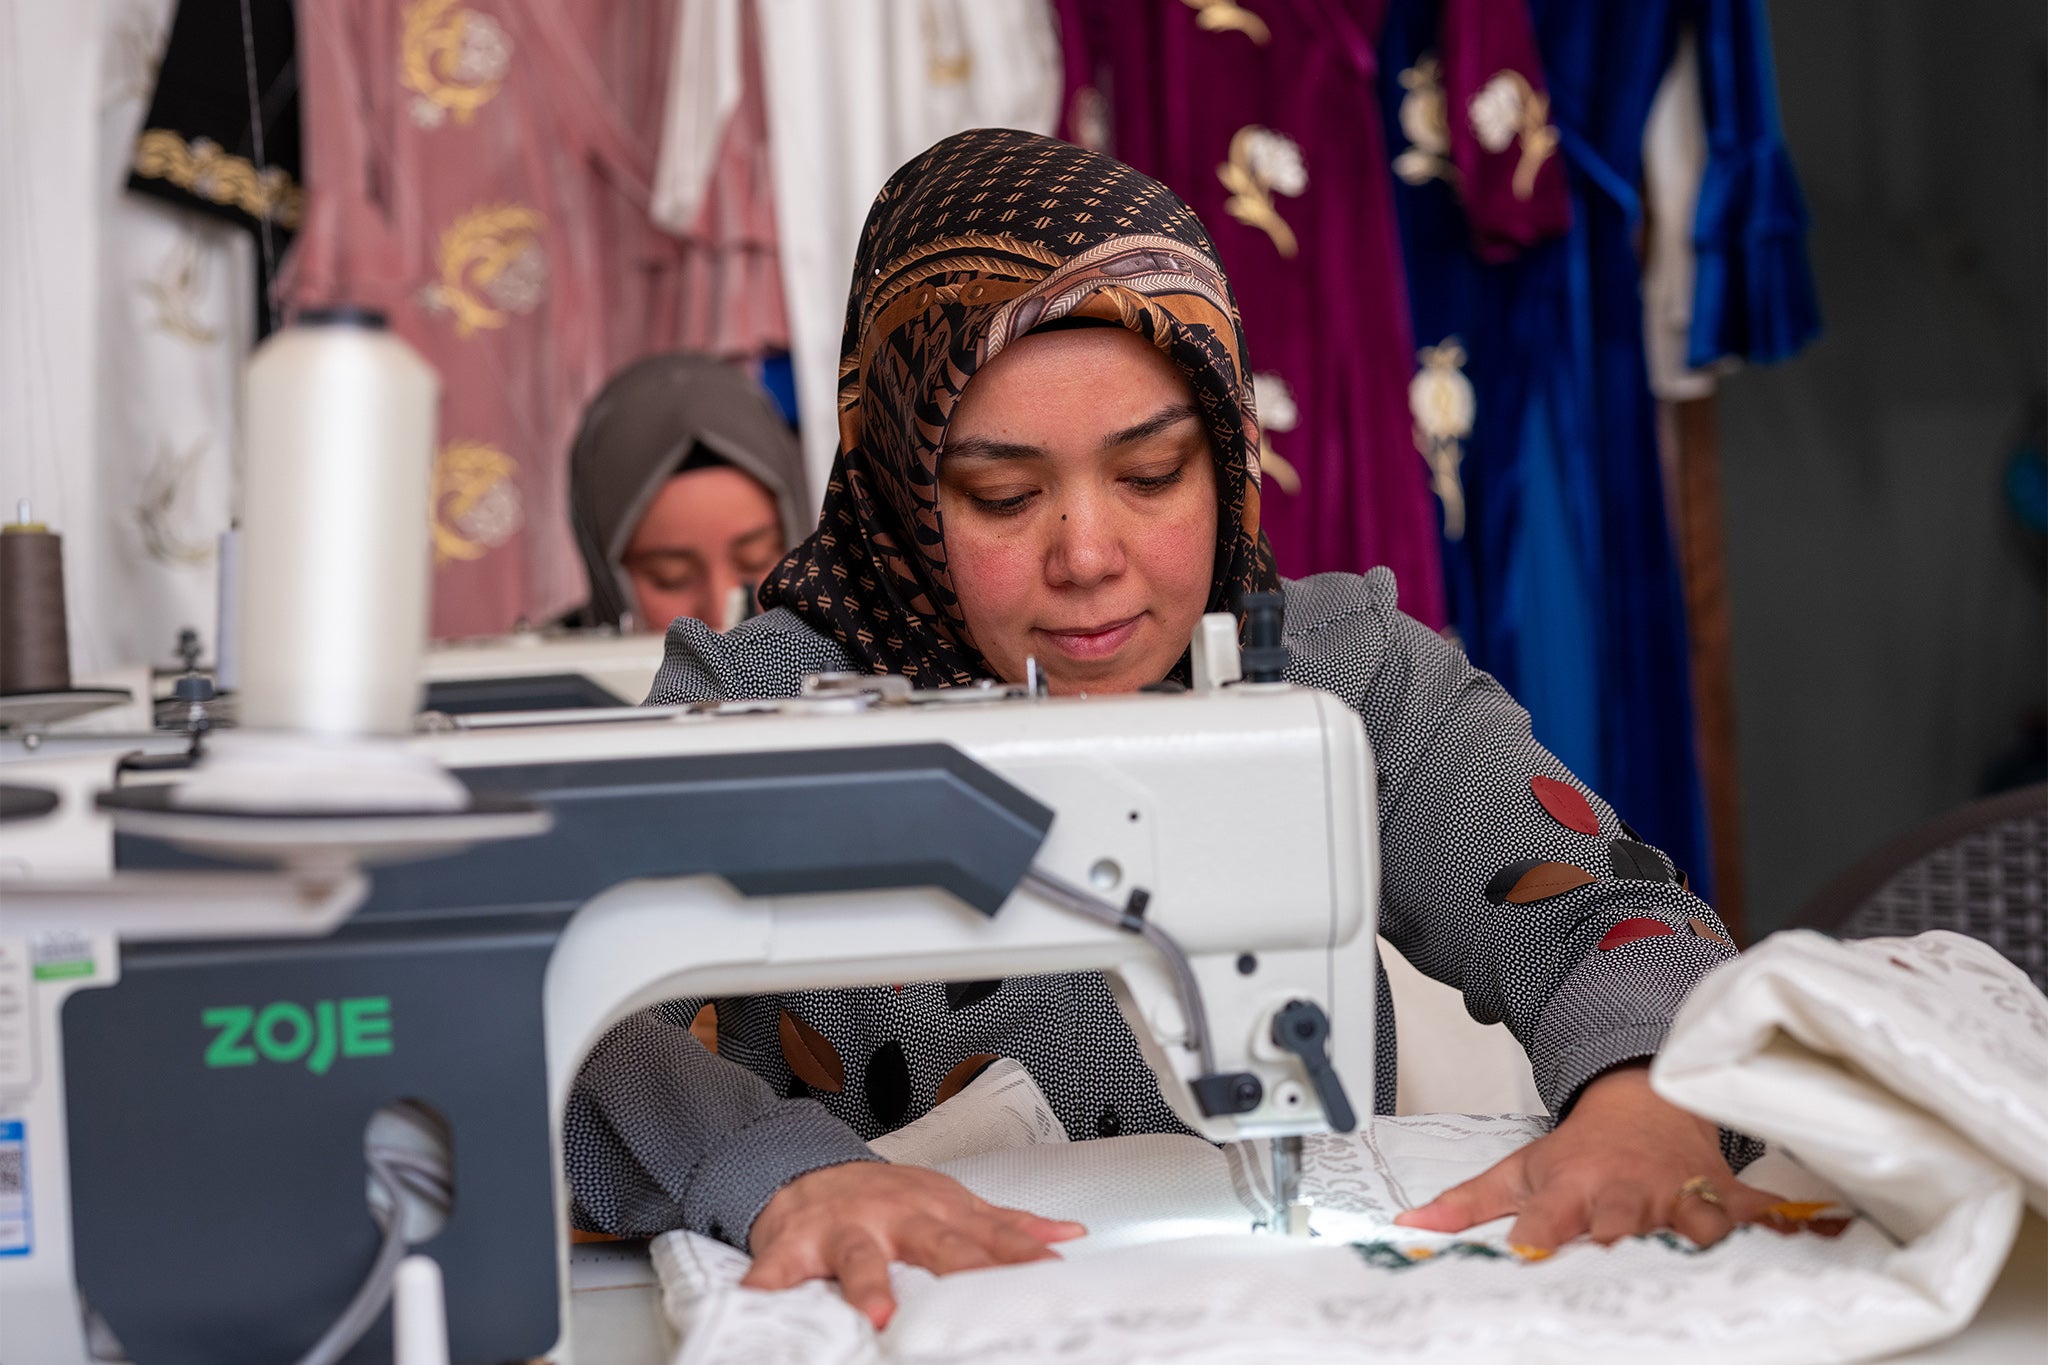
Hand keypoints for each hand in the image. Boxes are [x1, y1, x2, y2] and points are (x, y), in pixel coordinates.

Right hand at [743, 1161, 1085, 1328]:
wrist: (808, 1167)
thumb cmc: (886, 1195)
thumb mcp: (951, 1201)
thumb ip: (1005, 1223)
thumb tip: (1066, 1235)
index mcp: (937, 1210)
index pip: (988, 1235)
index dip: (1019, 1253)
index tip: (1049, 1272)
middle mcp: (896, 1217)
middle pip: (935, 1244)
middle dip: (961, 1267)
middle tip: (984, 1297)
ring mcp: (846, 1229)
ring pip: (860, 1257)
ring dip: (869, 1284)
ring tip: (877, 1314)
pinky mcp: (795, 1243)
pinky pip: (778, 1267)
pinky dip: (767, 1283)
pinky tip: (759, 1300)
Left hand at [1393, 1062, 1779, 1254]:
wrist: (1642, 1100)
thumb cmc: (1583, 1147)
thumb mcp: (1519, 1169)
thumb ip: (1467, 1204)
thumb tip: (1414, 1229)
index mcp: (1573, 1188)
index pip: (1550, 1220)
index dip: (1541, 1241)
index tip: (1531, 1260)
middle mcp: (1626, 1194)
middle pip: (1623, 1229)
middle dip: (1620, 1251)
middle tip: (1616, 1278)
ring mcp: (1677, 1195)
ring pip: (1693, 1226)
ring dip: (1696, 1248)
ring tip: (1701, 1278)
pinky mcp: (1723, 1196)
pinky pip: (1754, 1217)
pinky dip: (1773, 1231)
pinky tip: (1792, 1250)